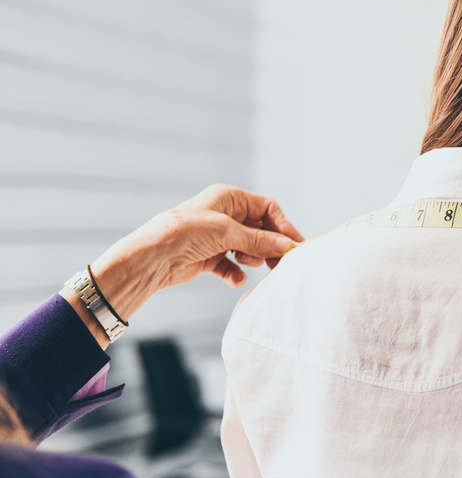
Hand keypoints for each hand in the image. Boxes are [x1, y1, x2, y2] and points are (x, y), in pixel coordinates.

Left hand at [63, 185, 303, 347]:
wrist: (151, 259)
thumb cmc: (183, 233)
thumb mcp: (226, 232)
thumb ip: (259, 240)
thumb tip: (287, 246)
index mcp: (229, 198)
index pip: (268, 209)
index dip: (283, 226)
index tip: (295, 246)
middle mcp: (225, 216)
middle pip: (261, 230)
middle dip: (270, 246)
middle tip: (281, 263)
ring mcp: (218, 237)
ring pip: (250, 248)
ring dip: (251, 259)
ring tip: (243, 263)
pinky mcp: (210, 257)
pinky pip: (234, 265)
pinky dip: (236, 273)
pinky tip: (235, 279)